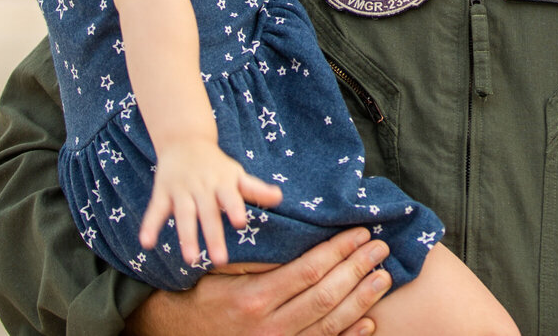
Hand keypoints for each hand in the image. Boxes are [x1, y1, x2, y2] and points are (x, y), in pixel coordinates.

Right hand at [126, 228, 392, 335]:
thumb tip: (297, 232)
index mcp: (254, 299)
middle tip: (380, 249)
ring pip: (329, 324)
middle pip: (325, 296)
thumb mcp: (222, 270)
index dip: (339, 250)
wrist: (175, 334)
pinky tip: (368, 322)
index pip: (309, 270)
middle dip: (357, 270)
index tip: (360, 233)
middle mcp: (268, 328)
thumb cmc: (200, 293)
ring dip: (361, 300)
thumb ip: (258, 256)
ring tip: (382, 278)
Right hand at [140, 138, 282, 265]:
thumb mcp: (236, 174)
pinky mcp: (162, 193)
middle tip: (220, 261)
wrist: (185, 141)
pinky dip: (149, 226)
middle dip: (213, 236)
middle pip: (208, 213)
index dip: (235, 207)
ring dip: (186, 237)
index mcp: (222, 182)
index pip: (230, 196)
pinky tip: (146, 244)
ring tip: (191, 259)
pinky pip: (155, 210)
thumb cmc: (217, 166)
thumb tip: (280, 197)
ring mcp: (181, 190)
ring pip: (183, 215)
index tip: (241, 222)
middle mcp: (202, 187)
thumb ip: (255, 189)